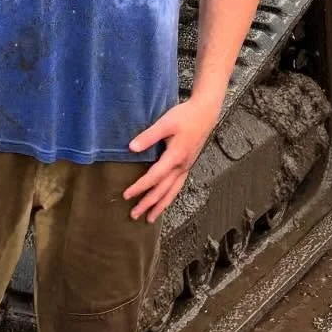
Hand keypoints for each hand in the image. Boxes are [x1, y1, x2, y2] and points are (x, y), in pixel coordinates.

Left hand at [123, 93, 221, 222]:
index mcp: (175, 157)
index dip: (140, 187)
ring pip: (172, 191)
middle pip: (163, 190)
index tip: (126, 195)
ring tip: (150, 218)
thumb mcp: (165, 123)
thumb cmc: (185, 116)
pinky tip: (163, 201)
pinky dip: (169, 197)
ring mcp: (186, 167)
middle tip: (134, 215)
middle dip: (148, 204)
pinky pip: (177, 186)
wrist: (205, 113)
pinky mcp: (187, 164)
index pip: (154, 177)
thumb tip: (131, 148)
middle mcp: (181, 166)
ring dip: (160, 205)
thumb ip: (148, 136)